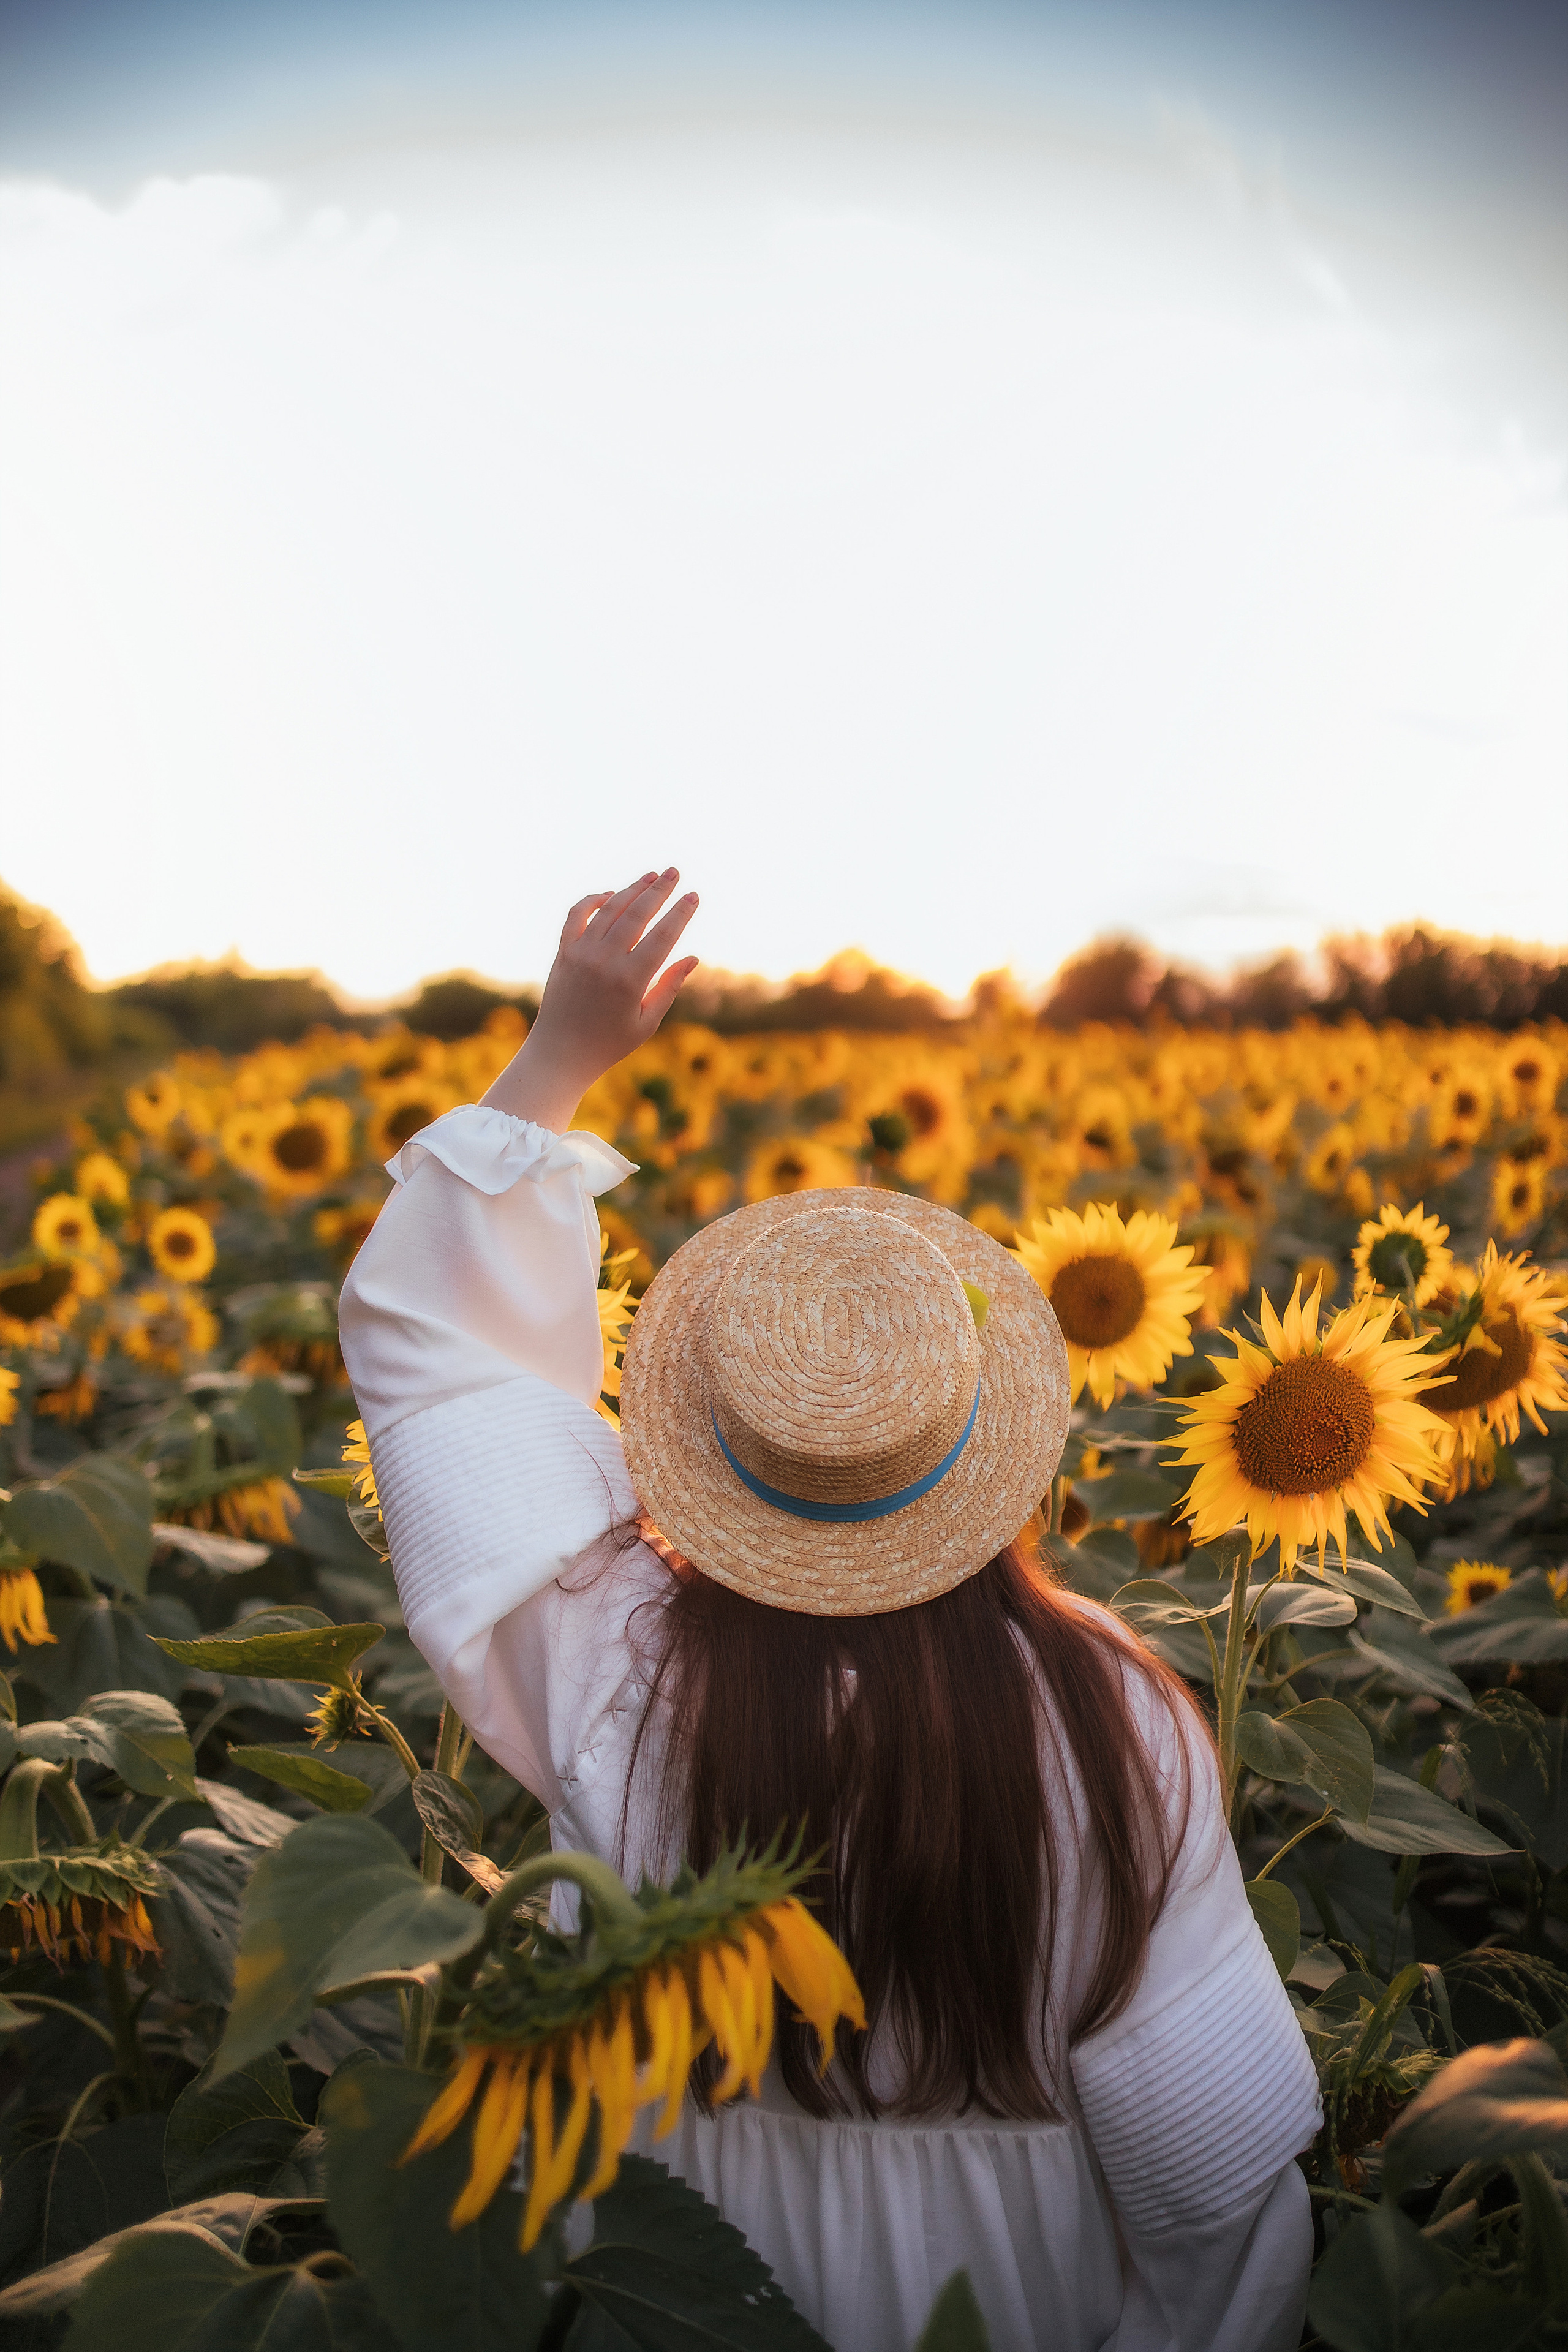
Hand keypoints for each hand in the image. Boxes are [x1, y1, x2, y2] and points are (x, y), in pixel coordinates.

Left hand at [483, 869, 698, 1131]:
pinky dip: (594, 900)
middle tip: (675, 872)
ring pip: (610, 909)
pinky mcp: (563, 953)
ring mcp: (580, 954)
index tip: (693, 895)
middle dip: (659, 890)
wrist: (559, 1054)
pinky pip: (577, 914)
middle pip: (637, 914)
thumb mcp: (646, 1022)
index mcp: (629, 982)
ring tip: (651, 875)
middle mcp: (604, 962)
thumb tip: (693, 957)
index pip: (662, 936)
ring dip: (632, 889)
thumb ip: (669, 986)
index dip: (680, 913)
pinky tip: (612, 894)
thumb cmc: (609, 1044)